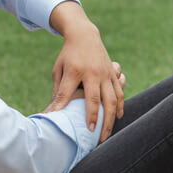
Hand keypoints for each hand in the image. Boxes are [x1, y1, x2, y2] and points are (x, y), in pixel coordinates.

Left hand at [46, 4, 124, 141]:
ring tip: (106, 133)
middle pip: (96, 100)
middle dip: (95, 119)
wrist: (84, 35)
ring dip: (110, 118)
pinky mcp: (112, 73)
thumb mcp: (58, 69)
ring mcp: (105, 73)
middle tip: (94, 137)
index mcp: (75, 70)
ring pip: (112, 99)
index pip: (67, 92)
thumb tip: (53, 111)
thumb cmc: (67, 55)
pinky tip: (118, 117)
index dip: (63, 107)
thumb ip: (58, 90)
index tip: (60, 121)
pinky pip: (119, 92)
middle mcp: (92, 72)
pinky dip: (120, 105)